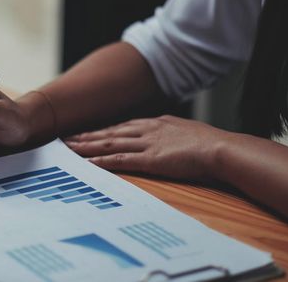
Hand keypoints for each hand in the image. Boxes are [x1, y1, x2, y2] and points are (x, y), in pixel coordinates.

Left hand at [65, 115, 226, 180]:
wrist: (221, 149)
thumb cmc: (210, 144)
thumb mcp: (186, 132)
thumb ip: (171, 134)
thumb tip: (166, 140)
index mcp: (156, 123)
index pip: (122, 126)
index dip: (102, 130)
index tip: (86, 132)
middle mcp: (147, 130)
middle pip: (109, 132)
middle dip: (86, 135)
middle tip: (66, 138)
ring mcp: (147, 144)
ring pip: (109, 143)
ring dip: (87, 146)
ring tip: (68, 148)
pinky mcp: (149, 159)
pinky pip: (119, 160)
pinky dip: (101, 161)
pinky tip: (87, 164)